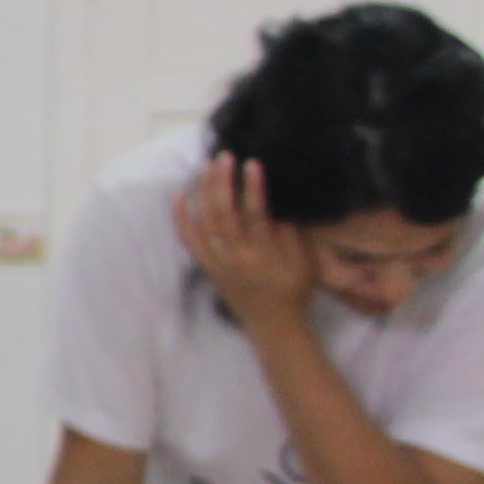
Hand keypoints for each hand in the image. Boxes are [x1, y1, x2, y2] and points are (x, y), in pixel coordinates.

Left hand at [176, 152, 314, 331]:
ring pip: (205, 222)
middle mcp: (236, 257)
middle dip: (222, 182)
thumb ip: (289, 233)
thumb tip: (276, 203)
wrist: (274, 326)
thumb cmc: (294, 291)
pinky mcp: (207, 267)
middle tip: (224, 156)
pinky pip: (189, 240)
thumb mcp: (302, 262)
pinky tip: (180, 195)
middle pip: (223, 213)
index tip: (252, 163)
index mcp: (263, 254)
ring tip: (207, 167)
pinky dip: (181, 217)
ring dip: (204, 192)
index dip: (252, 187)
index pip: (255, 214)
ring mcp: (218, 262)